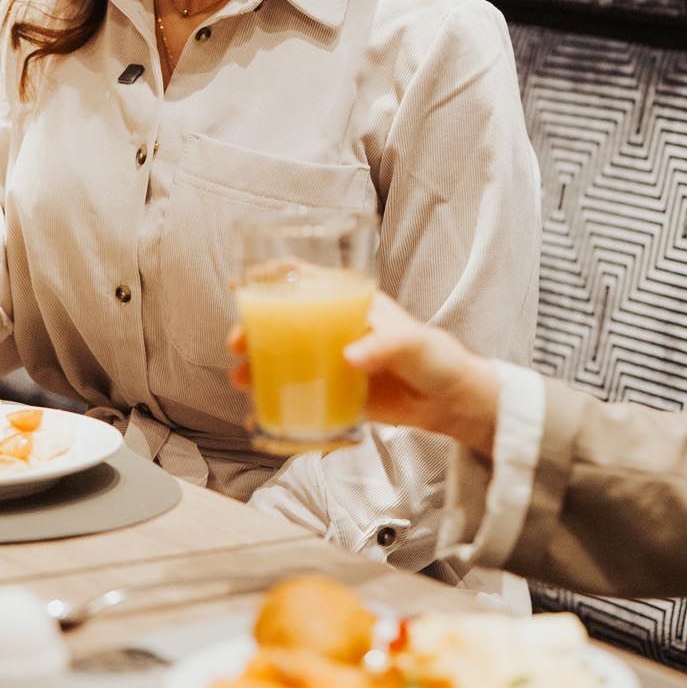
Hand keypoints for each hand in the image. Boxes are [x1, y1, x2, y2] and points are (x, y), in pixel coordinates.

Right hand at [227, 288, 500, 455]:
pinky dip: (275, 400)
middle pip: (284, 319)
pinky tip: (259, 412)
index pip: (306, 279)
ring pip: (284, 355)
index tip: (242, 285)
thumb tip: (349, 357)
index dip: (272, 276)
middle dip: (253, 328)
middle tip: (237, 344)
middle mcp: (335, 327)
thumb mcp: (415, 345)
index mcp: (352, 302)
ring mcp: (331, 360)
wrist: (449, 401)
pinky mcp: (334, 391)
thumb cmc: (435, 358)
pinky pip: (298, 393)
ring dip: (257, 363)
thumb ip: (387, 347)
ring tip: (240, 378)